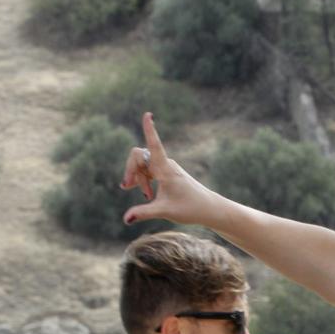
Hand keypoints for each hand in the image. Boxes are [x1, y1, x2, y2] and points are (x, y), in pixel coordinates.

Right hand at [120, 112, 221, 227]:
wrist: (209, 209)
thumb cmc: (190, 208)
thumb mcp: (165, 211)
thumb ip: (144, 212)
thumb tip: (125, 219)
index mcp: (165, 169)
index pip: (154, 145)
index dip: (149, 130)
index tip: (148, 114)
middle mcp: (165, 164)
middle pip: (138, 156)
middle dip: (131, 171)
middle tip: (130, 189)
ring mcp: (166, 167)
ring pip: (142, 165)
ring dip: (138, 179)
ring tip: (146, 196)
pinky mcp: (166, 172)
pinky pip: (147, 169)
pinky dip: (142, 179)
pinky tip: (141, 191)